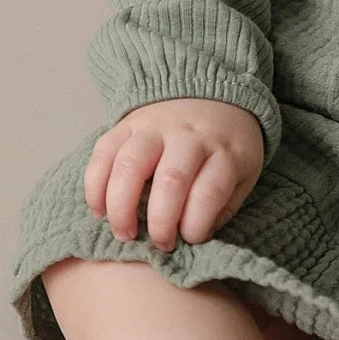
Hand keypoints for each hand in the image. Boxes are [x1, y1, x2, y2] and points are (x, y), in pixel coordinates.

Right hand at [84, 98, 264, 251]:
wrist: (212, 95)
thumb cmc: (225, 148)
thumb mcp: (242, 174)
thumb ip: (221, 207)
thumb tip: (193, 239)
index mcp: (224, 152)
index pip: (209, 191)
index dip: (196, 225)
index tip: (188, 240)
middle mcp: (190, 136)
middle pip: (171, 178)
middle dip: (160, 221)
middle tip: (158, 244)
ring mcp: (156, 126)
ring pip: (131, 163)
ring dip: (122, 206)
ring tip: (125, 233)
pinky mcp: (127, 123)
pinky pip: (104, 151)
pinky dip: (96, 185)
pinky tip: (100, 210)